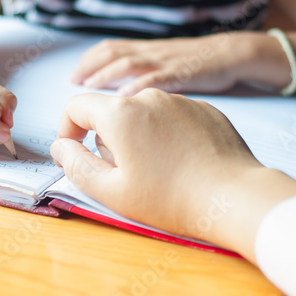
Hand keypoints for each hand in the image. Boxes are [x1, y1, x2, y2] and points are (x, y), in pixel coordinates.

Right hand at [50, 90, 295, 258]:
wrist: (234, 197)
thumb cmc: (170, 199)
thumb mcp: (110, 191)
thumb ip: (75, 165)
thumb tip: (61, 147)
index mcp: (120, 112)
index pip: (76, 106)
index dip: (67, 130)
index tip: (75, 155)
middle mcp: (149, 96)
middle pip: (112, 111)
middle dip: (107, 139)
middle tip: (122, 175)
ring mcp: (180, 100)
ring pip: (144, 114)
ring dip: (139, 137)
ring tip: (156, 173)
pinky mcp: (206, 110)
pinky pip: (173, 118)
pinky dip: (168, 136)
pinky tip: (182, 165)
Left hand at [70, 36, 242, 95]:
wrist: (230, 54)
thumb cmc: (198, 64)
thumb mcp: (165, 63)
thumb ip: (145, 72)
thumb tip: (121, 91)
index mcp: (146, 50)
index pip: (110, 48)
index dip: (88, 60)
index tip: (73, 75)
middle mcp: (150, 53)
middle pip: (112, 53)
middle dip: (89, 67)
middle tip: (74, 83)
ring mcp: (164, 62)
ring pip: (128, 63)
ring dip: (106, 75)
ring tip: (91, 88)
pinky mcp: (180, 73)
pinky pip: (155, 78)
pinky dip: (137, 87)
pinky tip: (124, 98)